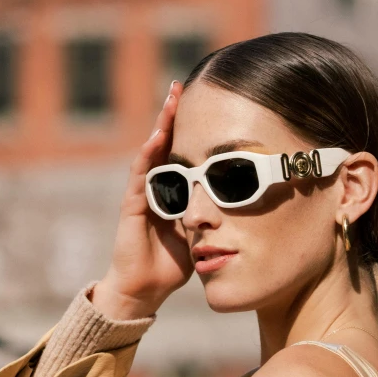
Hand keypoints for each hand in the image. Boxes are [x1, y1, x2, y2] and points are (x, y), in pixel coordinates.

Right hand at [92, 80, 192, 318]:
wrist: (146, 289)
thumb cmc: (173, 264)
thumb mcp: (201, 233)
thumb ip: (214, 216)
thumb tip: (245, 205)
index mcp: (174, 192)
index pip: (182, 154)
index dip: (191, 131)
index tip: (206, 105)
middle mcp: (157, 188)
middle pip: (165, 145)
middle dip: (172, 117)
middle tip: (182, 87)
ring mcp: (143, 194)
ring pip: (152, 153)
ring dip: (160, 126)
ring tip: (170, 100)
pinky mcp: (132, 206)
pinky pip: (141, 176)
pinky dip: (149, 156)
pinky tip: (158, 137)